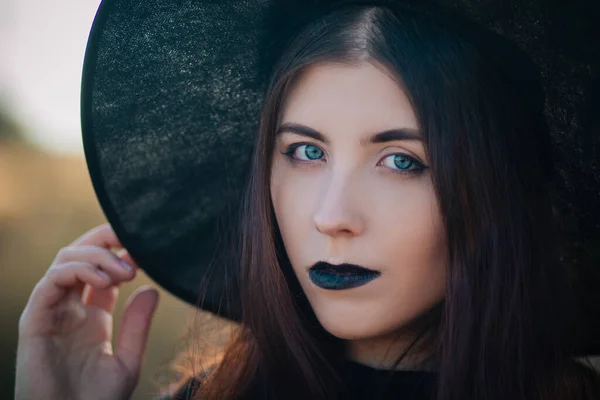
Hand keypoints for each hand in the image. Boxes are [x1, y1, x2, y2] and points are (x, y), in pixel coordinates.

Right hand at [15, 223, 159, 399]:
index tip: (146, 247)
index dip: (122, 251)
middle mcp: (69, 307)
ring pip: (65, 259)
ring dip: (97, 255)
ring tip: (127, 270)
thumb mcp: (127, 360)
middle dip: (106, 239)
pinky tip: (105, 279)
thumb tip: (152, 289)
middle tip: (134, 239)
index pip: (101, 268)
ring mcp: (51, 311)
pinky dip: (78, 270)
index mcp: (91, 314)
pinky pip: (51, 282)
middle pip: (81, 254)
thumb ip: (137, 325)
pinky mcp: (34, 321)